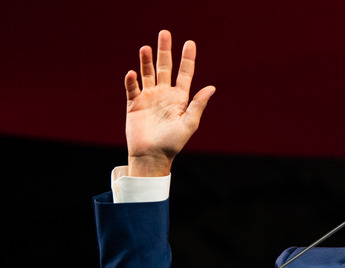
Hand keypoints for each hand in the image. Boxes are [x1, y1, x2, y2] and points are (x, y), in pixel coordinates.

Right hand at [124, 30, 214, 175]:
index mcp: (180, 99)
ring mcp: (149, 98)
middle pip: (164, 68)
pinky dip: (132, 81)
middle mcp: (164, 95)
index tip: (189, 43)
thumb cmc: (173, 144)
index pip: (184, 74)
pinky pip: (132, 89)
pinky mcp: (134, 105)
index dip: (187, 58)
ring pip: (147, 74)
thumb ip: (198, 104)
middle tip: (164, 33)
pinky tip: (133, 73)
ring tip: (145, 48)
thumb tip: (212, 87)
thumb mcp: (189, 124)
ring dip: (146, 61)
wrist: (152, 157)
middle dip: (164, 51)